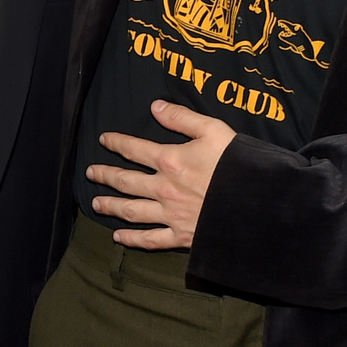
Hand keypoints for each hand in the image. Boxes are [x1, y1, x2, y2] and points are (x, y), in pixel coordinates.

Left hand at [85, 99, 236, 249]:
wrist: (257, 203)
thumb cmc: (238, 165)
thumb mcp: (213, 130)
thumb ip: (182, 118)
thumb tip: (155, 106)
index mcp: (170, 160)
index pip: (134, 149)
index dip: (116, 143)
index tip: (103, 140)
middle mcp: (163, 188)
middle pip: (125, 181)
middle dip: (104, 175)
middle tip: (90, 173)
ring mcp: (170, 214)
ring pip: (131, 210)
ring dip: (110, 206)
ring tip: (95, 203)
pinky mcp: (181, 236)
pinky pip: (150, 239)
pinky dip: (132, 239)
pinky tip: (118, 237)